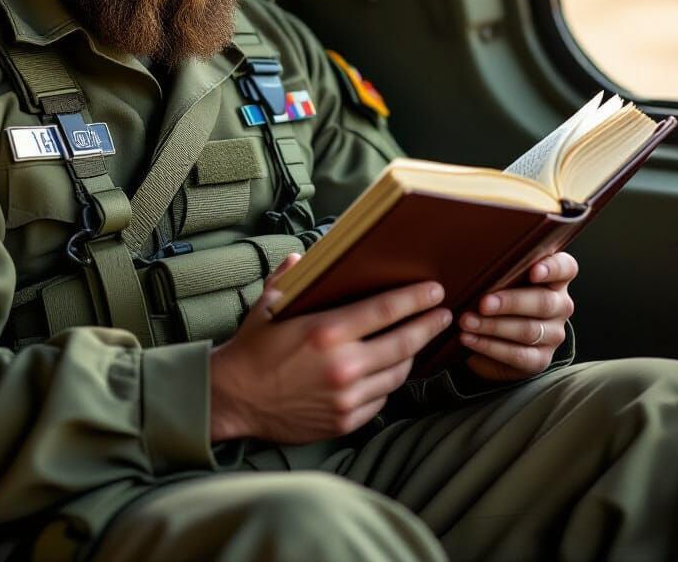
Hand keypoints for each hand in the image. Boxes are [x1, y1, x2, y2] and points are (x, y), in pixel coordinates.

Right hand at [210, 254, 452, 443]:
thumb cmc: (252, 349)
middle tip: (444, 314)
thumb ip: (290, 278)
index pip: (386, 310)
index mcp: (326, 331)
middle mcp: (342, 366)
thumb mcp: (268, 305)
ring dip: (411, 355)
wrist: (233, 399)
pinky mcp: (346, 421)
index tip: (435, 291)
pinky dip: (388, 383)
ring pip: (397, 374)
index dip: (416, 299)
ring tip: (418, 341)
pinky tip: (389, 370)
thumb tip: (303, 256)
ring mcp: (346, 398)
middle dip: (428, 326)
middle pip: (403, 343)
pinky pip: (381, 399)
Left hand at [457, 251, 576, 381]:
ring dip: (494, 326)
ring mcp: (553, 333)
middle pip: (544, 302)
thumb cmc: (494, 293)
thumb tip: (470, 259)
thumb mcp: (498, 277)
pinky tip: (470, 339)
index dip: (552, 269)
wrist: (495, 335)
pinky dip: (491, 348)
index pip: (565, 268)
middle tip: (483, 303)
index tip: (533, 271)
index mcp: (554, 278)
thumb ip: (496, 267)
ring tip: (467, 322)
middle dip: (510, 302)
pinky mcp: (541, 359)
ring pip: (529, 331)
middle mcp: (560, 305)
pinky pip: (519, 355)